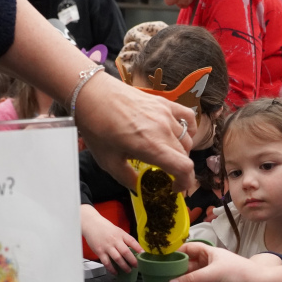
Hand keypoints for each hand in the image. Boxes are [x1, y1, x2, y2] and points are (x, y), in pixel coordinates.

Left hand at [0, 0, 196, 193]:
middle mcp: (163, 130)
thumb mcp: (109, 162)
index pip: (185, 168)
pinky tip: (180, 134)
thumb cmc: (97, 127)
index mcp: (151, 147)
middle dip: (180, 169)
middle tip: (167, 174)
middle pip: (186, 155)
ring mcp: (166, 114)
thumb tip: (140, 188)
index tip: (175, 188)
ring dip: (181, 151)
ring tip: (167, 155)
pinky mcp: (164, 103)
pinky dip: (189, 128)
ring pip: (187, 139)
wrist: (91, 94)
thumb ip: (128, 179)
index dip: (185, 183)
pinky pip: (188, 117)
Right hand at [80, 205, 141, 274]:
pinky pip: (107, 263)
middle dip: (132, 260)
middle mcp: (115, 240)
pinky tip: (115, 272)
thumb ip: (125, 239)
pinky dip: (112, 269)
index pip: (132, 241)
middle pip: (125, 252)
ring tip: (128, 271)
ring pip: (117, 259)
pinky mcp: (99, 252)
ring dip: (124, 266)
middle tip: (136, 266)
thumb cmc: (106, 228)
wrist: (91, 224)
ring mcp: (107, 247)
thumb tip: (135, 249)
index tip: (143, 254)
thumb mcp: (118, 230)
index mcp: (121, 234)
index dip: (138, 248)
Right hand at [169, 243, 266, 281]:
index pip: (189, 249)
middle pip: (187, 266)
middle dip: (174, 271)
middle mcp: (209, 265)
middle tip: (158, 276)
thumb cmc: (240, 273)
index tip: (161, 258)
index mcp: (210, 253)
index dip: (176, 252)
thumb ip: (192, 280)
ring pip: (190, 281)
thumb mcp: (214, 273)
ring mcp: (211, 280)